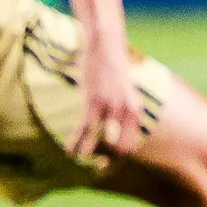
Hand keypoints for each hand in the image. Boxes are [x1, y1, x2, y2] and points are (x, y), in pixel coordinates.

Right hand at [73, 38, 143, 168]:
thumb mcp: (126, 93)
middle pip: (118, 149)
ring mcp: (110, 107)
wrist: (106, 46)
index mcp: (137, 111)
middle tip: (94, 160)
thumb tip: (113, 131)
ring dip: (88, 153)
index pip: (130, 146)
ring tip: (80, 158)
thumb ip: (124, 112)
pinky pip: (84, 129)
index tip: (105, 159)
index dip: (117, 157)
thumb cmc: (114, 70)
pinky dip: (76, 142)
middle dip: (105, 157)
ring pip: (98, 142)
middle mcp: (127, 112)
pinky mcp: (93, 101)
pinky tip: (69, 151)